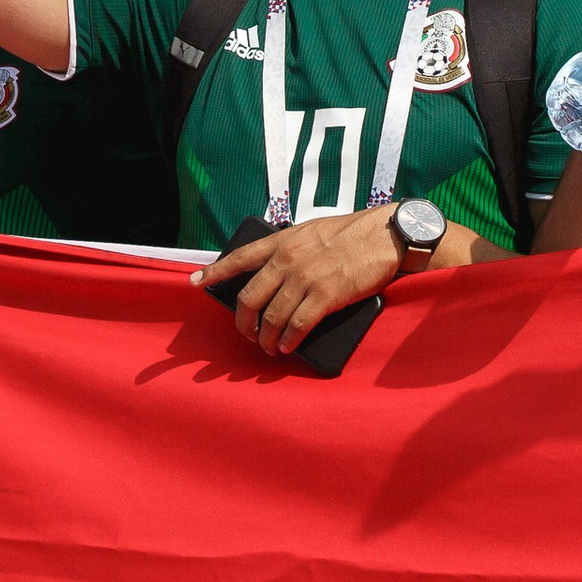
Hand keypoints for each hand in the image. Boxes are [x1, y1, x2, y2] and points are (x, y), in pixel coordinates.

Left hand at [195, 209, 400, 357]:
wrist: (385, 236)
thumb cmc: (352, 234)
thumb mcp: (311, 232)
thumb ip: (290, 250)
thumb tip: (274, 277)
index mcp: (282, 241)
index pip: (239, 258)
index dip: (214, 272)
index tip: (196, 282)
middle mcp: (287, 259)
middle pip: (249, 298)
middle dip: (243, 324)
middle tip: (246, 335)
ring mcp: (305, 278)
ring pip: (271, 317)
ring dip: (265, 339)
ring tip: (267, 348)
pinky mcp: (325, 296)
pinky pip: (297, 326)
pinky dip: (288, 341)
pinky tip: (286, 347)